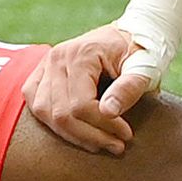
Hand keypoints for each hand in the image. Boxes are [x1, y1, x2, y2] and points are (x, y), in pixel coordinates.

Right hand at [20, 24, 153, 157]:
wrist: (129, 34)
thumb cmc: (141, 52)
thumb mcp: (145, 66)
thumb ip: (130, 87)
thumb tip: (107, 112)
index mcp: (81, 54)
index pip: (81, 104)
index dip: (103, 126)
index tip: (126, 136)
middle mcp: (57, 58)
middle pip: (61, 113)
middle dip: (90, 136)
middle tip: (117, 146)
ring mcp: (45, 64)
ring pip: (45, 113)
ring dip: (72, 135)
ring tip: (99, 143)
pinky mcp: (40, 73)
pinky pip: (36, 104)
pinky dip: (51, 122)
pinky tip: (76, 132)